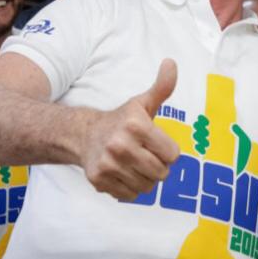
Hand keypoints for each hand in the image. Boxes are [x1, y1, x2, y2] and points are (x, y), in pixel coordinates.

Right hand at [81, 59, 180, 199]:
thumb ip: (162, 87)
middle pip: (161, 173)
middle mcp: (121, 145)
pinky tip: (123, 173)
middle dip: (159, 167)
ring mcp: (108, 164)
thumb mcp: (143, 103)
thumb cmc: (122, 120)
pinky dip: (131, 188)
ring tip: (136, 164)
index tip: (158, 144)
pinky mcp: (99, 180)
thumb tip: (171, 63)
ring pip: (147, 187)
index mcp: (137, 125)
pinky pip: (130, 195)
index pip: (173, 155)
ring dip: (146, 179)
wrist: (84, 134)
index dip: (169, 152)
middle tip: (147, 156)